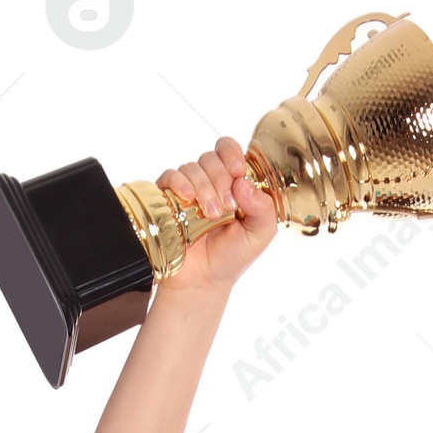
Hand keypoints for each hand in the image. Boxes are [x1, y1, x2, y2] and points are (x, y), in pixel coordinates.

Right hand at [153, 135, 276, 296]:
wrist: (202, 281)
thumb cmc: (231, 257)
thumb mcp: (259, 235)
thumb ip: (264, 208)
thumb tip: (243, 182)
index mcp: (233, 184)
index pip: (230, 150)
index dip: (232, 154)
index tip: (238, 171)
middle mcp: (210, 182)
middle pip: (212, 157)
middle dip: (221, 179)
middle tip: (227, 207)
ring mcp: (188, 190)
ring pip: (193, 167)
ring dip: (204, 188)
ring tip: (211, 215)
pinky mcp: (168, 198)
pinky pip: (170, 176)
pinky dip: (180, 183)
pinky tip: (188, 197)